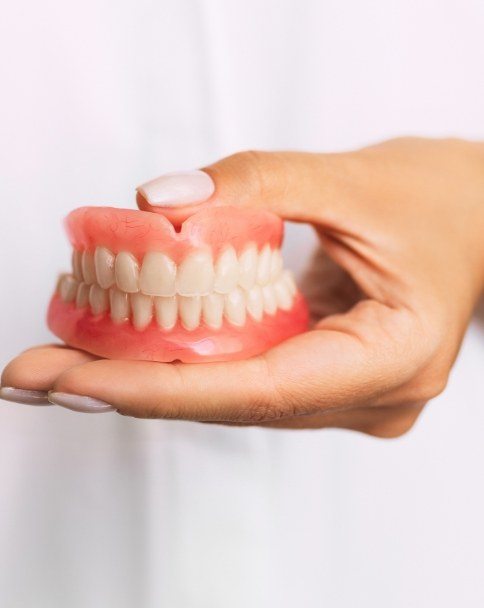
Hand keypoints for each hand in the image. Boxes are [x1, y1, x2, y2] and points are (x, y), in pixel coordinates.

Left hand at [2, 138, 483, 435]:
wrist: (474, 218)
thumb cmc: (438, 201)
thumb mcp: (350, 178)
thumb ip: (255, 182)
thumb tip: (158, 202)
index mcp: (392, 358)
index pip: (260, 390)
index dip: (161, 388)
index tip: (77, 380)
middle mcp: (368, 396)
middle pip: (233, 403)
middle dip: (132, 387)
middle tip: (39, 371)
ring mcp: (348, 395)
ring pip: (234, 397)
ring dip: (151, 377)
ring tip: (66, 360)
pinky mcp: (326, 379)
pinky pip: (246, 378)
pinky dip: (187, 362)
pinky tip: (130, 349)